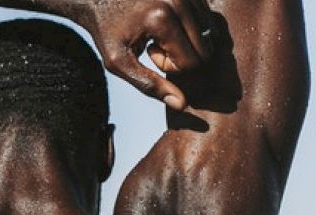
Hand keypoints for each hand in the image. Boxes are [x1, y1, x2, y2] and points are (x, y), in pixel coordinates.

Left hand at [74, 0, 214, 109]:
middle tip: (155, 44)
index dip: (171, 67)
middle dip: (181, 55)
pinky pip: (207, 19)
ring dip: (186, 40)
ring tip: (158, 31)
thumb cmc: (105, 29)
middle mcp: (179, 1)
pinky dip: (189, 25)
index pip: (192, 63)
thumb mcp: (118, 61)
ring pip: (210, 35)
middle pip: (205, 50)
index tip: (149, 52)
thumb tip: (181, 104)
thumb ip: (149, 85)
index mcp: (161, 20)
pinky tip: (166, 20)